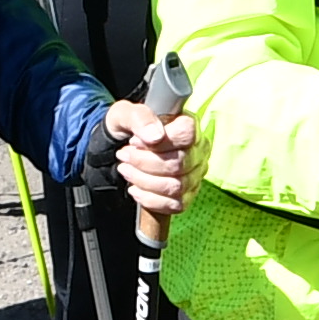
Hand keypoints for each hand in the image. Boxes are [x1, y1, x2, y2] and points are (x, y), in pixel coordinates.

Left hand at [105, 98, 194, 220]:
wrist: (120, 149)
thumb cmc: (128, 128)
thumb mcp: (125, 114)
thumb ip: (140, 118)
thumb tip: (156, 136)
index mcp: (189, 126)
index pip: (186, 134)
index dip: (160, 141)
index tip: (135, 141)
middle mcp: (198, 151)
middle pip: (178, 163)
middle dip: (144, 162)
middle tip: (124, 155)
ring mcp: (194, 176)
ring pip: (175, 186)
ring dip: (143, 180)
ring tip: (125, 169)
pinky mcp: (186, 196)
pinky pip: (174, 205)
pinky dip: (149, 199)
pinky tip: (135, 189)